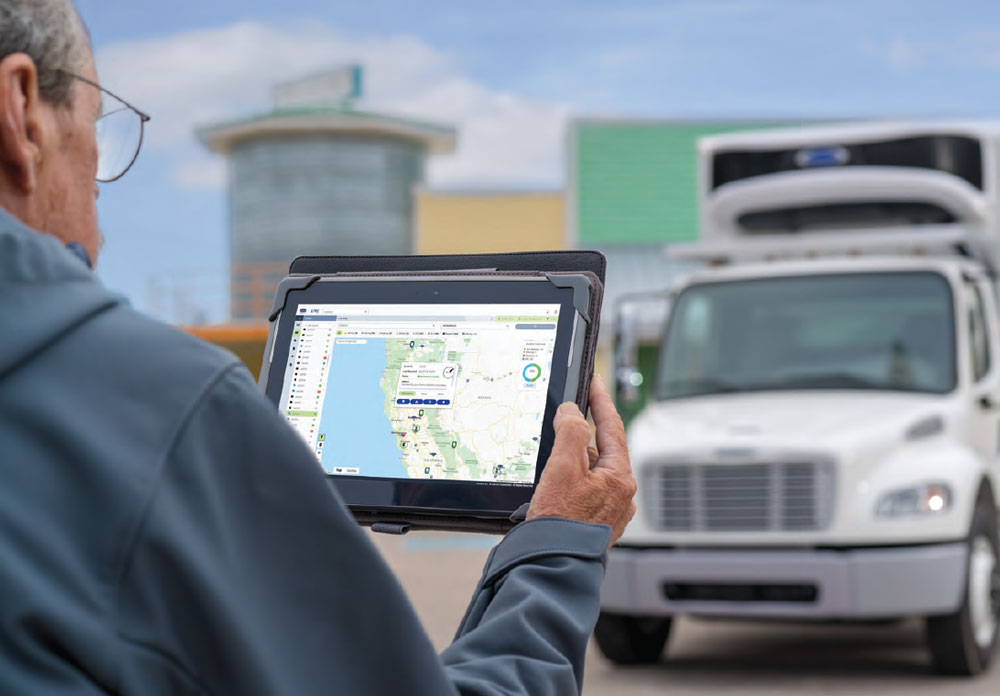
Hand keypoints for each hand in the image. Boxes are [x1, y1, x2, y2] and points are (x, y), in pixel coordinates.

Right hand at [527, 375, 636, 545]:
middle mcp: (620, 494)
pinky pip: (582, 490)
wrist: (552, 569)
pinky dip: (568, 481)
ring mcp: (608, 510)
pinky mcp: (592, 523)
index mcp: (619, 477)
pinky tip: (552, 487)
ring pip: (589, 471)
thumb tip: (573, 413)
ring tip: (549, 464)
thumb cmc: (560, 525)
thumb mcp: (563, 468)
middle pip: (599, 449)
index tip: (593, 380)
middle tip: (560, 419)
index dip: (600, 400)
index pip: (612, 427)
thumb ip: (571, 432)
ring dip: (572, 461)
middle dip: (579, 433)